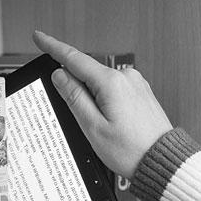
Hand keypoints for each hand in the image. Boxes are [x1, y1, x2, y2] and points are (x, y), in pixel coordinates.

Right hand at [33, 31, 172, 178]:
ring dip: (91, 99)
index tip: (40, 38)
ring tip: (101, 128)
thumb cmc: (131, 149)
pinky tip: (109, 123)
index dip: (53, 47)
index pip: (74, 59)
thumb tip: (60, 76)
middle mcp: (126, 77)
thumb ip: (74, 98)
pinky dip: (104, 101)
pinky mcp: (140, 93)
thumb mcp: (93, 126)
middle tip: (75, 117)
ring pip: (100, 84)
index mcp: (111, 83)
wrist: (160, 161)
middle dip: (75, 89)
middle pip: (87, 73)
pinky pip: (114, 90)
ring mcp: (135, 84)